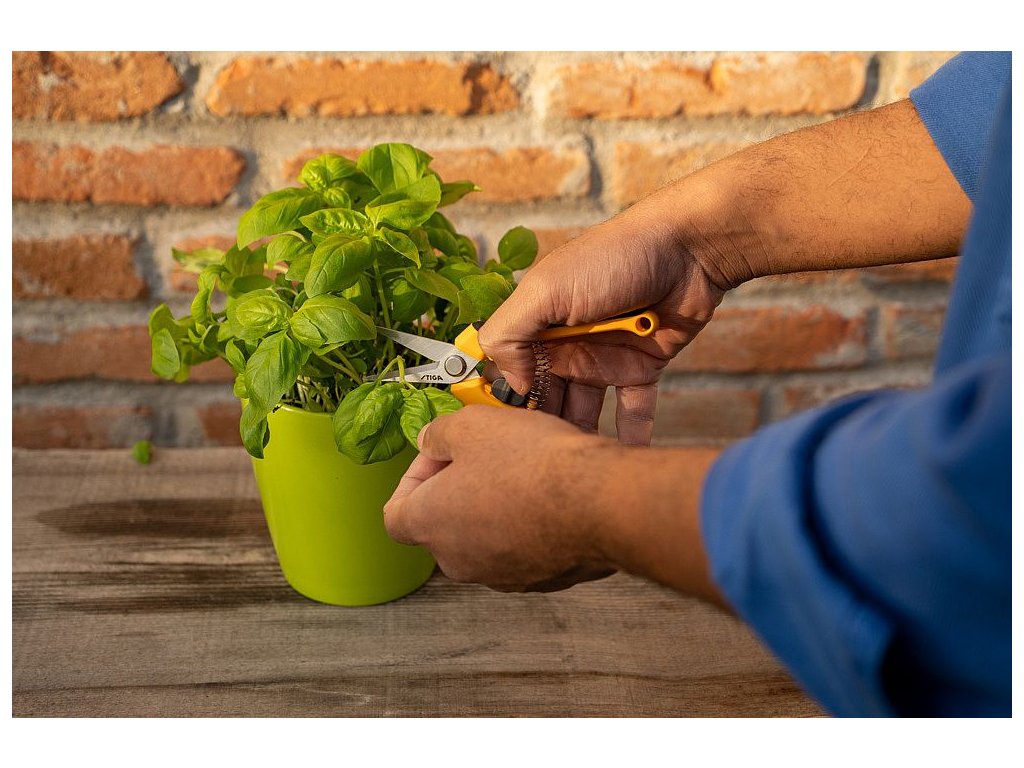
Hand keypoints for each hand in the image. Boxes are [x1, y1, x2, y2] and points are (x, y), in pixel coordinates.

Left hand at [384, 406, 617, 591]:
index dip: (413, 478)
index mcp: (430, 524)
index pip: (395, 513)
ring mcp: (501, 576)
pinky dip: (528, 525)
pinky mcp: (541, 580)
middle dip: (457, 488)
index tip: (438, 455)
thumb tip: (431, 441)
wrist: (601, 503)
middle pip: (442, 524)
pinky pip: (522, 549)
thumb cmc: (535, 465)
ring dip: (494, 507)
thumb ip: (440, 434)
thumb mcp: (473, 426)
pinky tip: (551, 494)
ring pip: (484, 537)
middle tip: (484, 455)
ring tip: (523, 470)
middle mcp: (458, 559)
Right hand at [478, 202, 725, 445]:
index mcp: (536, 324)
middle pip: (545, 399)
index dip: (505, 404)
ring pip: (584, 411)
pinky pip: (633, 409)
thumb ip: (511, 333)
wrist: (688, 249)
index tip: (505, 440)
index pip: (509, 372)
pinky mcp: (642, 366)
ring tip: (578, 471)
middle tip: (542, 467)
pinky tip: (625, 460)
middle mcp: (565, 344)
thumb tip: (512, 386)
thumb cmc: (612, 259)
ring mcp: (604, 357)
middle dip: (542, 431)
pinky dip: (630, 433)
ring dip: (580, 439)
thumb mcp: (546, 290)